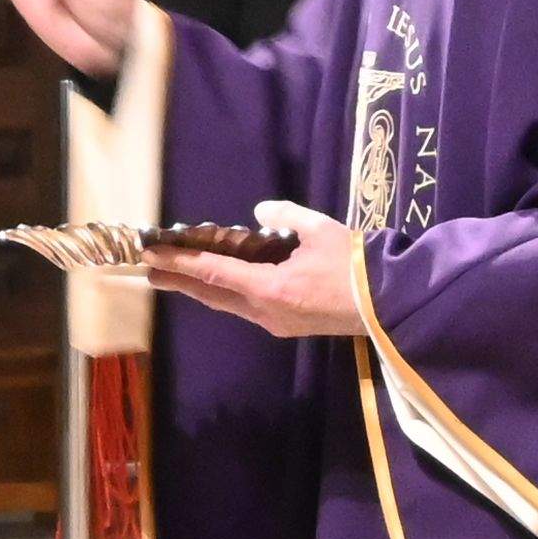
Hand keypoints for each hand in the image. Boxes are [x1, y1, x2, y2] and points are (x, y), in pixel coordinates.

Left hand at [143, 201, 366, 341]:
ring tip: (174, 277)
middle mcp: (264, 311)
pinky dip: (226, 293)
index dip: (179, 263)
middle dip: (179, 281)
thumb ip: (285, 216)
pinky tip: (219, 283)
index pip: (213, 272)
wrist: (388, 304)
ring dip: (201, 289)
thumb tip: (259, 212)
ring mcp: (275, 323)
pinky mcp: (287, 325)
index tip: (151, 255)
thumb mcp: (320, 229)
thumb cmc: (354, 264)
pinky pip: (246, 307)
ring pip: (227, 304)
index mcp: (269, 288)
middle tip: (149, 269)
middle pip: (212, 294)